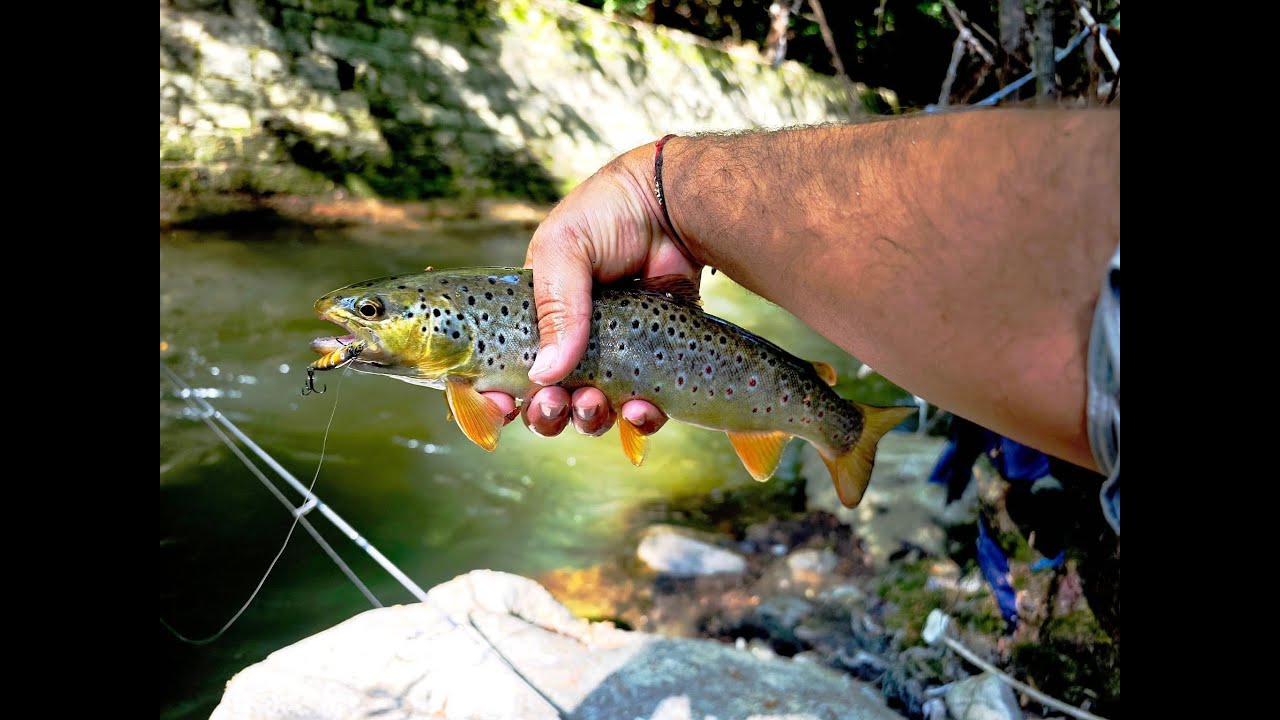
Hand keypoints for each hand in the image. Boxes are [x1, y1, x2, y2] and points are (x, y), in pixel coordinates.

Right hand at [485, 141, 699, 438]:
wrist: (674, 207)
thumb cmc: (609, 216)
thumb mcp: (563, 251)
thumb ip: (554, 309)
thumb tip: (545, 375)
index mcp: (537, 316)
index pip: (508, 370)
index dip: (499, 397)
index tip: (501, 408)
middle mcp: (573, 343)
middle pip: (550, 402)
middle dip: (546, 414)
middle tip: (554, 404)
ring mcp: (615, 356)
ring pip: (594, 412)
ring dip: (589, 420)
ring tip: (595, 404)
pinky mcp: (655, 363)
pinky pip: (644, 408)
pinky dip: (641, 419)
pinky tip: (641, 408)